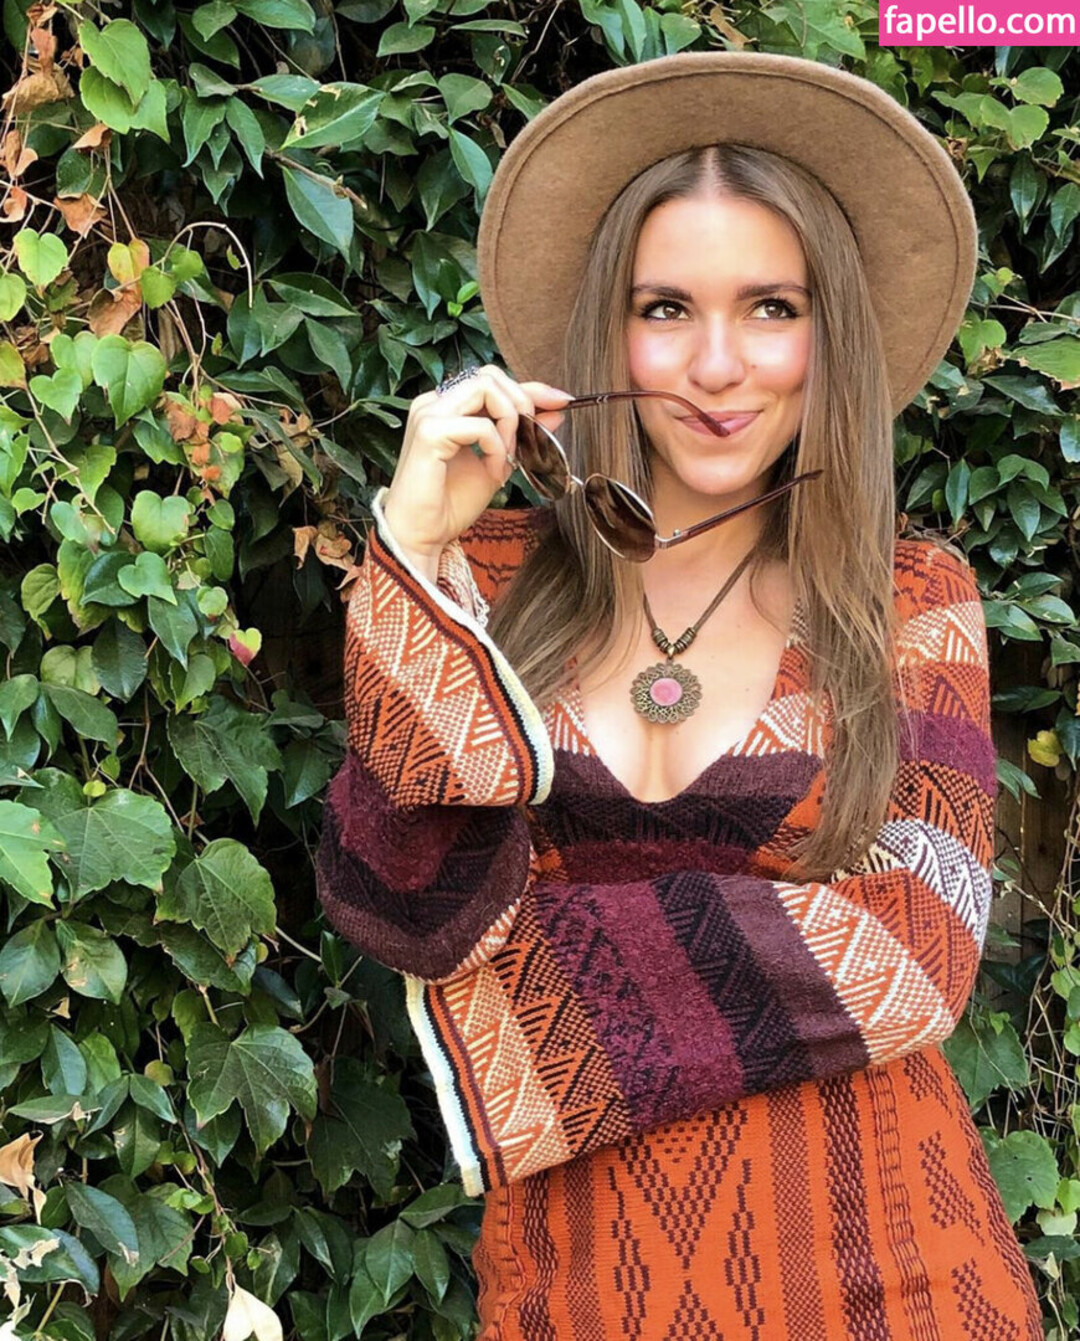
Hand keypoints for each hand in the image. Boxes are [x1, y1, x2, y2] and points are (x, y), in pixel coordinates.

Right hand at [382, 366, 571, 569]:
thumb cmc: (450, 504)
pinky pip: (480, 425)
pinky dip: (496, 448)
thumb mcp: (498, 462)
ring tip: (508, 457)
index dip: (531, 388)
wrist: (422, 535)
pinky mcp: (429, 433)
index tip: (562, 401)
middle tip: (530, 439)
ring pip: (485, 388)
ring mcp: (428, 414)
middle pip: (490, 376)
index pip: (491, 381)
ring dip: (509, 422)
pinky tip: (494, 472)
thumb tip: (556, 410)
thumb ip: (521, 434)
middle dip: (522, 402)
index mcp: (445, 407)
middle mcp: (433, 403)